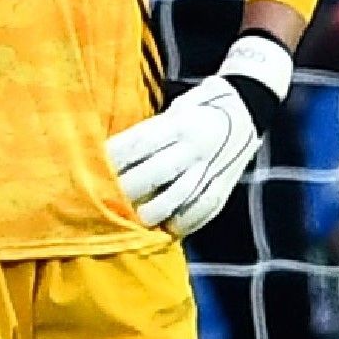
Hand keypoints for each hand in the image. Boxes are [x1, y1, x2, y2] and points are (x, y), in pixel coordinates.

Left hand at [105, 33, 294, 231]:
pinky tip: (162, 230)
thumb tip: (109, 157)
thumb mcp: (174, 111)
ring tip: (128, 223)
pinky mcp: (223, 188)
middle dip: (125, 190)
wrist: (248, 109)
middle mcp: (195, 146)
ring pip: (175, 198)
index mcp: (178, 123)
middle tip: (100, 202)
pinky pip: (199, 211)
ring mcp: (211, 168)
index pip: (138, 144)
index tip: (90, 170)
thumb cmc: (198, 108)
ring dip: (149, 213)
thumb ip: (150, 133)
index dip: (113, 160)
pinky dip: (179, 223)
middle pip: (153, 174)